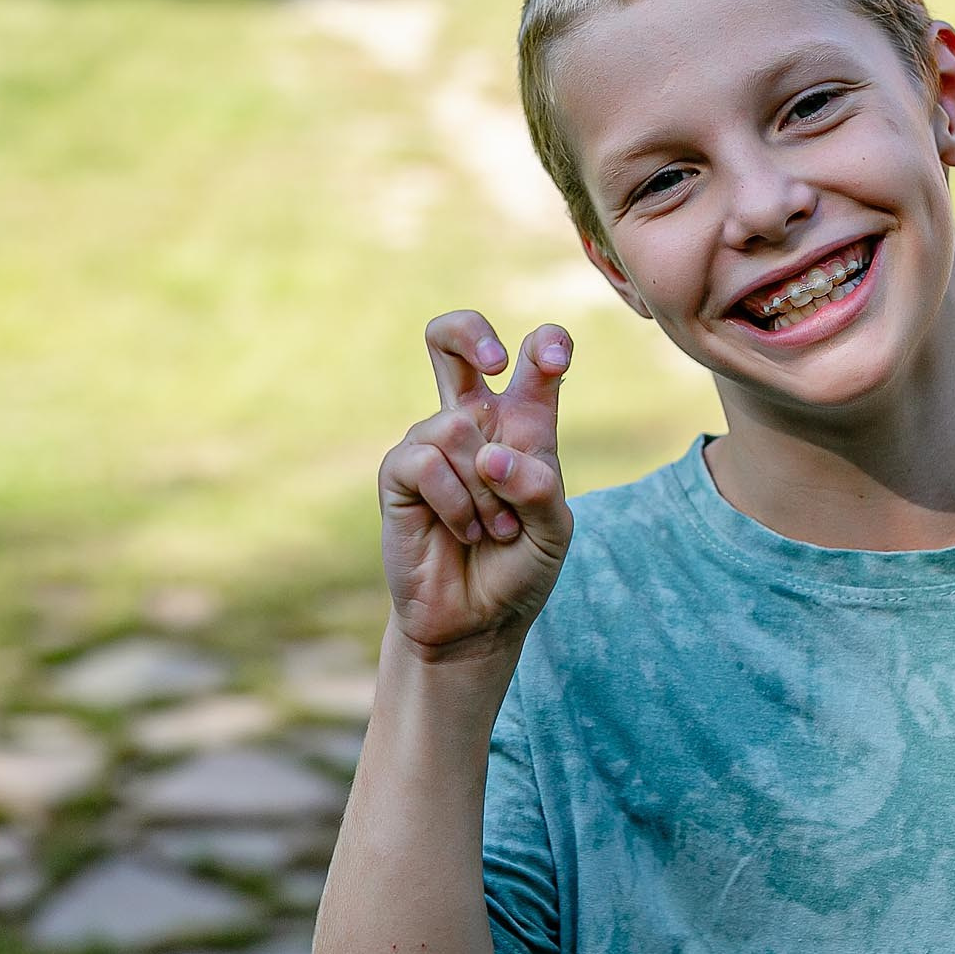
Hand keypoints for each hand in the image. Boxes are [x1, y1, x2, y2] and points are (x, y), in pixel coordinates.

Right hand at [376, 311, 573, 659]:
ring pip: (456, 426)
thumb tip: (490, 456)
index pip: (534, 365)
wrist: (476, 621)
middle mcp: (474, 424)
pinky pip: (426, 460)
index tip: (554, 357)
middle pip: (454, 342)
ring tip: (495, 528)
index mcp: (522, 425)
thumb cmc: (519, 568)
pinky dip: (455, 502)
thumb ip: (537, 488)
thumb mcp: (553, 531)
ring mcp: (432, 445)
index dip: (546, 344)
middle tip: (496, 362)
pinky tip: (464, 532)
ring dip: (485, 488)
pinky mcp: (400, 474)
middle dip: (469, 332)